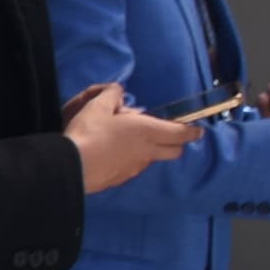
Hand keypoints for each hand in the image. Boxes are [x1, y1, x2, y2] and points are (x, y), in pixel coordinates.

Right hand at [62, 82, 197, 194]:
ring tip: (127, 141)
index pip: (179, 133)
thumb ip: (111, 95)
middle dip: (175, 143)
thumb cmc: (88, 132)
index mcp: (146, 131)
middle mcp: (147, 151)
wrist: (71, 166)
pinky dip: (130, 160)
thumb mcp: (97, 106)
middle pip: (174, 151)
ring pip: (152, 159)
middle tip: (165, 135)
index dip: (191, 131)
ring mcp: (135, 168)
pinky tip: (112, 155)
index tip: (198, 131)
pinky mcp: (121, 179)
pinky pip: (133, 167)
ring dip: (148, 150)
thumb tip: (117, 90)